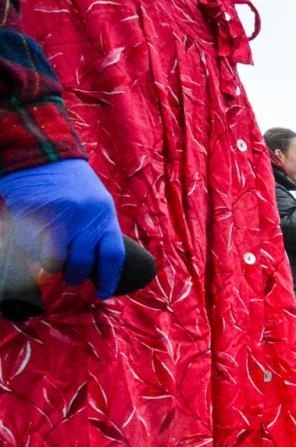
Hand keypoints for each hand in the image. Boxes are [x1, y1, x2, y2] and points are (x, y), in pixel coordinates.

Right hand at [0, 158, 124, 295]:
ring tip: (50, 263)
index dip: (109, 279)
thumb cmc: (72, 184)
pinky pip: (32, 246)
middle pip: (82, 263)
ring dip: (53, 267)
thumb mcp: (97, 204)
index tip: (103, 293)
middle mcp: (86, 217)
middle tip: (71, 278)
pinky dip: (32, 252)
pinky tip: (33, 244)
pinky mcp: (35, 213)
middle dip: (76, 276)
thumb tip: (96, 268)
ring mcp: (60, 216)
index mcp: (105, 216)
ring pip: (56, 260)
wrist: (45, 153)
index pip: (112, 256)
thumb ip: (98, 231)